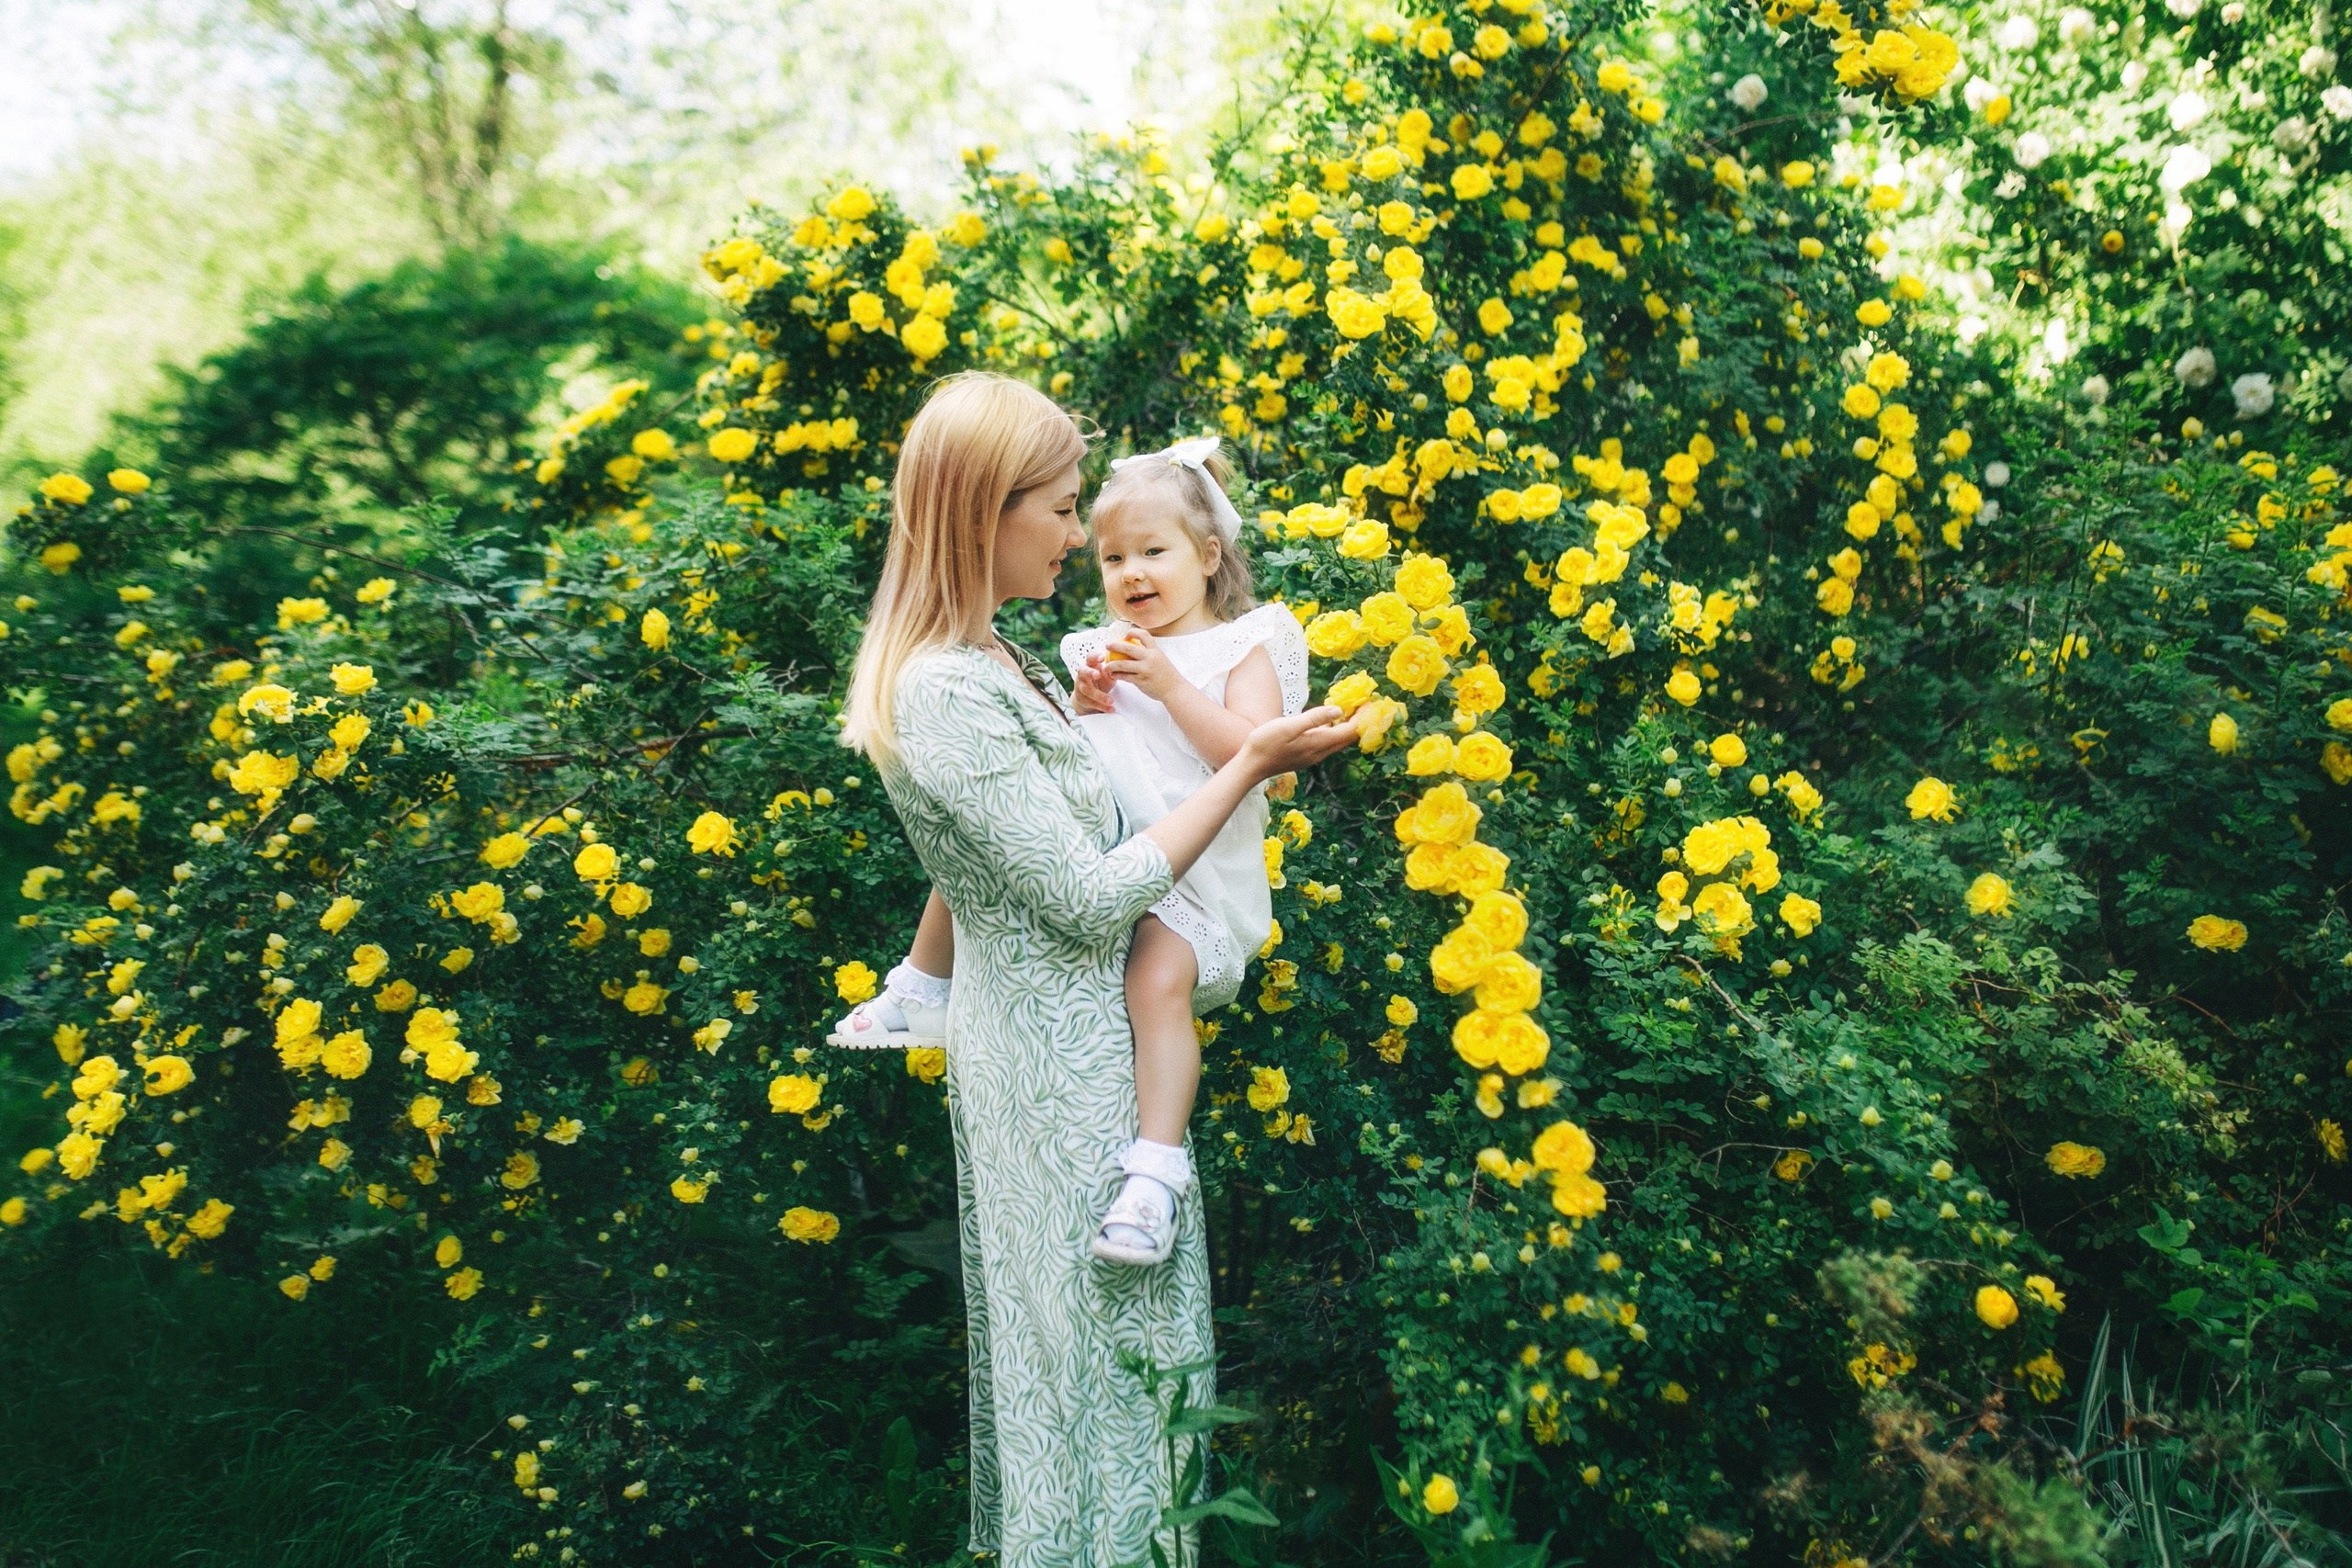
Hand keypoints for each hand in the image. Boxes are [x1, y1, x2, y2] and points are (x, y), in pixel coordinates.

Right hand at [1072, 654, 1114, 713]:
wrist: (1087, 696)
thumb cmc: (1100, 680)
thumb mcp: (1106, 673)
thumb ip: (1113, 668)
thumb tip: (1128, 663)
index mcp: (1089, 665)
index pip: (1090, 658)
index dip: (1094, 657)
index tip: (1102, 657)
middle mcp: (1082, 675)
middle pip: (1083, 671)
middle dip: (1090, 672)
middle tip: (1097, 674)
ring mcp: (1081, 687)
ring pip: (1087, 690)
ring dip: (1100, 696)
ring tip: (1111, 700)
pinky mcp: (1083, 699)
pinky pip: (1092, 703)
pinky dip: (1103, 707)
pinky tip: (1111, 708)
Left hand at [1099, 627, 1186, 702]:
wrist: (1174, 690)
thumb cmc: (1166, 675)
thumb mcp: (1160, 659)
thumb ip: (1148, 653)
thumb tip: (1133, 647)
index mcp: (1155, 650)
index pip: (1143, 635)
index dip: (1132, 632)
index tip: (1124, 635)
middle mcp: (1150, 658)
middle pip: (1128, 648)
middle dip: (1114, 646)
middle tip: (1107, 646)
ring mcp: (1145, 669)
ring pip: (1122, 664)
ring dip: (1111, 665)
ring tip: (1105, 666)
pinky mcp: (1141, 681)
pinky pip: (1125, 677)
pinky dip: (1117, 675)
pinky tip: (1113, 675)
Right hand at [1235, 706, 1356, 783]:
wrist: (1251, 765)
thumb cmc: (1265, 743)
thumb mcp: (1288, 726)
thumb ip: (1314, 718)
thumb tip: (1338, 710)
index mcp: (1319, 743)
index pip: (1350, 731)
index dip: (1362, 717)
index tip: (1370, 702)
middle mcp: (1320, 752)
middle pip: (1348, 737)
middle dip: (1360, 721)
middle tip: (1366, 703)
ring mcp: (1313, 755)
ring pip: (1338, 740)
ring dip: (1348, 726)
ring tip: (1352, 708)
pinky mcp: (1306, 755)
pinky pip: (1328, 742)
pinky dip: (1335, 730)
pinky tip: (1331, 720)